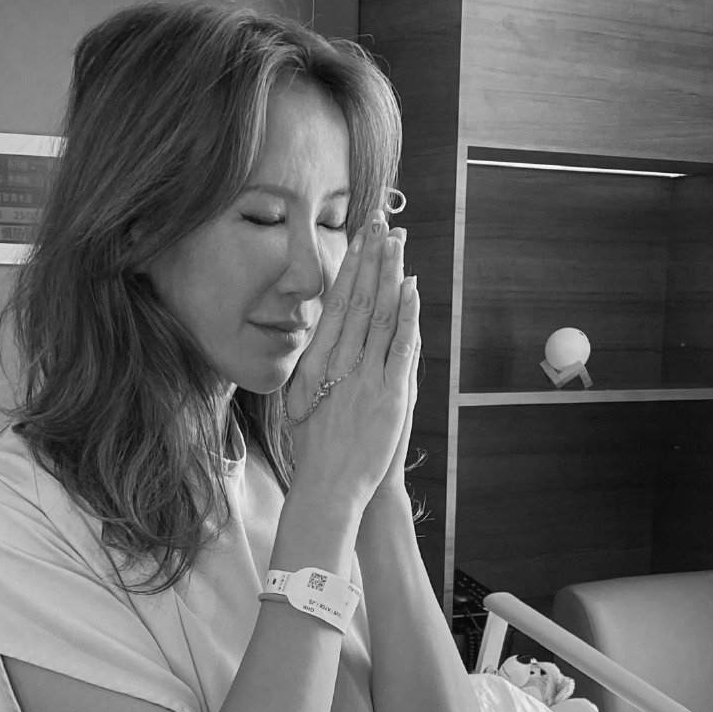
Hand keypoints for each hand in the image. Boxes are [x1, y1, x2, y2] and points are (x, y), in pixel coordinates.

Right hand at [285, 208, 419, 513]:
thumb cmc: (314, 454)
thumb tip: (319, 349)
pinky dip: (405, 317)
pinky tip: (410, 289)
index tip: (359, 241)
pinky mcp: (388, 396)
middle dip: (369, 260)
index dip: (349, 270)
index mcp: (317, 364)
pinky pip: (398, 349)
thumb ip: (313, 375)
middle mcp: (338, 365)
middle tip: (379, 223)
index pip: (335, 305)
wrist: (327, 488)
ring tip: (396, 242)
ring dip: (388, 276)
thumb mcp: (302, 407)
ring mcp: (363, 378)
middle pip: (356, 301)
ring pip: (377, 316)